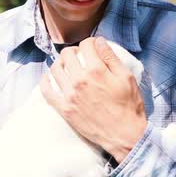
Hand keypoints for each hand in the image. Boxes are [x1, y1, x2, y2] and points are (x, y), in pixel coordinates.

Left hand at [40, 37, 146, 162]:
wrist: (124, 135)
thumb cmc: (129, 107)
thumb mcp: (127, 77)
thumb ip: (111, 57)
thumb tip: (99, 41)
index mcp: (96, 70)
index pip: (86, 45)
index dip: (91, 43)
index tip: (93, 48)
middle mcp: (79, 80)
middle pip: (68, 54)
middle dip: (75, 51)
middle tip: (81, 57)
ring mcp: (69, 95)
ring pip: (55, 68)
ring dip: (61, 63)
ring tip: (68, 66)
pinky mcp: (64, 109)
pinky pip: (46, 91)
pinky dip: (46, 81)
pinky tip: (50, 78)